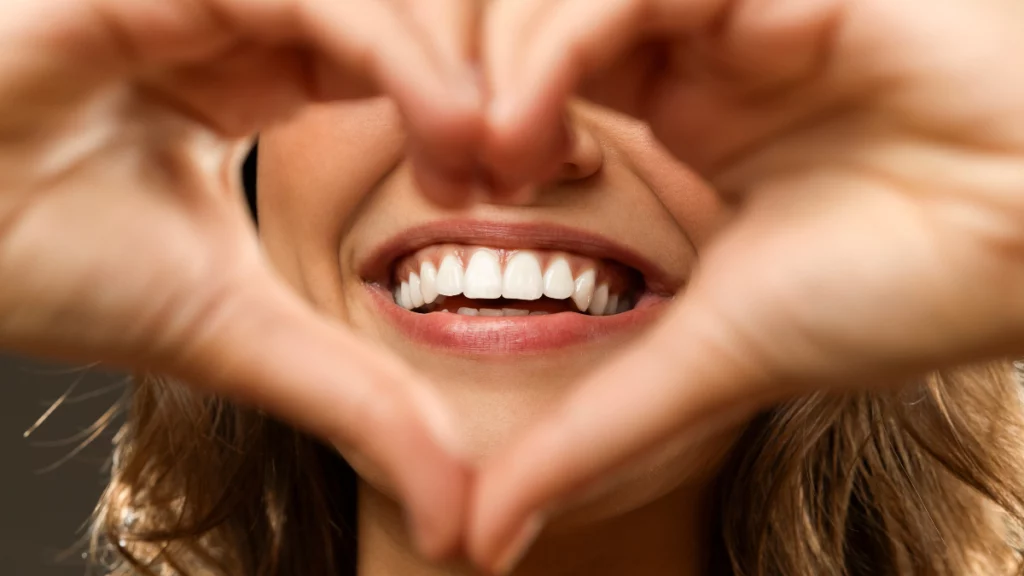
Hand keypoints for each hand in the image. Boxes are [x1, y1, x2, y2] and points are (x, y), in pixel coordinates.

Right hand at [0, 0, 481, 557]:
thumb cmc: (49, 264)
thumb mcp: (238, 333)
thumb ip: (353, 399)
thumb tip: (458, 514)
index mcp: (256, 78)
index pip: (404, 62)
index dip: (470, 116)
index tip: (515, 187)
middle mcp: (246, 22)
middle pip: (411, 18)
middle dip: (485, 87)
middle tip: (527, 169)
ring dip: (453, 74)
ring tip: (489, 163)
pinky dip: (395, 52)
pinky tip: (446, 127)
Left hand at [471, 0, 1023, 569]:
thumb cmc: (896, 293)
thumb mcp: (703, 362)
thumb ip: (590, 435)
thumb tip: (483, 539)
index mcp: (684, 121)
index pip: (532, 84)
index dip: (470, 128)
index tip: (450, 195)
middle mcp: (698, 57)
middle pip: (530, 26)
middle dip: (468, 86)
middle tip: (454, 170)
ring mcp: (735, 12)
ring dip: (515, 62)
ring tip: (504, 150)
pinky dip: (581, 32)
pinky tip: (563, 107)